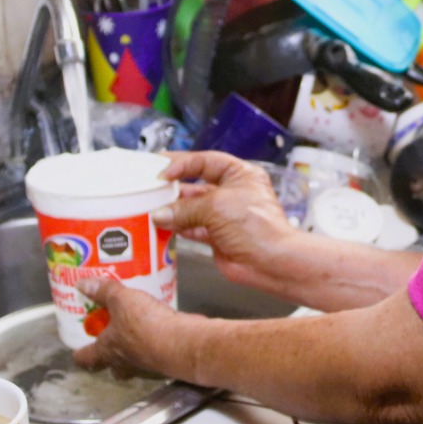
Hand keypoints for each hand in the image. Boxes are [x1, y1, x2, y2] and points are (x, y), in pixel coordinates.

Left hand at [70, 275, 194, 379]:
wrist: (182, 343)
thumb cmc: (145, 325)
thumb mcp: (121, 300)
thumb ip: (104, 292)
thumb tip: (82, 284)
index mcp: (107, 351)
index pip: (86, 359)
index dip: (80, 355)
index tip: (77, 350)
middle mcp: (125, 364)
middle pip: (112, 367)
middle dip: (109, 356)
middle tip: (110, 339)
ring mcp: (146, 366)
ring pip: (134, 362)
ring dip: (133, 350)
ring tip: (136, 328)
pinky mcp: (165, 360)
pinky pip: (155, 352)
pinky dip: (155, 342)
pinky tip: (159, 326)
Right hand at [155, 151, 297, 290]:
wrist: (270, 262)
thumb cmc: (259, 227)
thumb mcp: (217, 207)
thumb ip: (186, 208)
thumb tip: (162, 212)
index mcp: (240, 175)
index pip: (206, 161)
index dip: (183, 164)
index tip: (163, 170)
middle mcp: (233, 193)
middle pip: (197, 185)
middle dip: (174, 188)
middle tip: (152, 186)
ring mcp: (225, 215)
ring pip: (192, 208)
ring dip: (174, 209)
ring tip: (153, 207)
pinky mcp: (218, 236)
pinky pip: (192, 227)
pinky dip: (178, 227)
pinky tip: (165, 225)